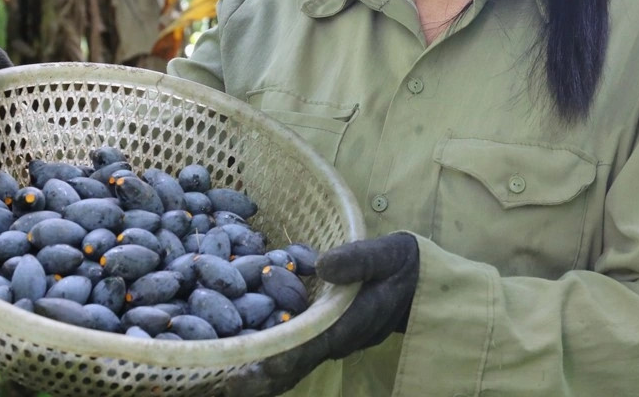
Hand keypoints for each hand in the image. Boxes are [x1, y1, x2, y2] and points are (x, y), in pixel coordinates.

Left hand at [220, 232, 419, 396]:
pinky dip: (267, 353)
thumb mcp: (386, 255)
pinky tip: (241, 349)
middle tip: (221, 383)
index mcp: (348, 324)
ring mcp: (327, 340)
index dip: (279, 360)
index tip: (251, 370)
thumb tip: (322, 264)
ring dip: (258, 370)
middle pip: (291, 367)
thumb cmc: (400, 266)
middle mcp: (334, 340)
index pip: (309, 349)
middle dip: (258, 378)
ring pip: (289, 362)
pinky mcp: (322, 333)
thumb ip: (357, 260)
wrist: (418, 283)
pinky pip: (292, 349)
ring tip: (221, 375)